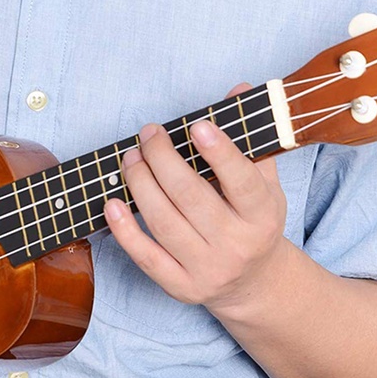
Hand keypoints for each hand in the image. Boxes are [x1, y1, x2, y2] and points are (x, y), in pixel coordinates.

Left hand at [103, 84, 288, 315]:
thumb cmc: (254, 223)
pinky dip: (125, 230)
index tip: (196, 126)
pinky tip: (111, 204)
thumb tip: (237, 90)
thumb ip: (250, 141)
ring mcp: (207, 269)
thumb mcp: (265, 185)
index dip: (220, 153)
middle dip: (163, 160)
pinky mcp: (181, 287)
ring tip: (131, 158)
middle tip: (148, 134)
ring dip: (140, 185)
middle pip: (191, 198)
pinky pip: (146, 257)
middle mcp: (235, 245)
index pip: (242, 183)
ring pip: (164, 223)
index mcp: (262, 217)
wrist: (253, 282)